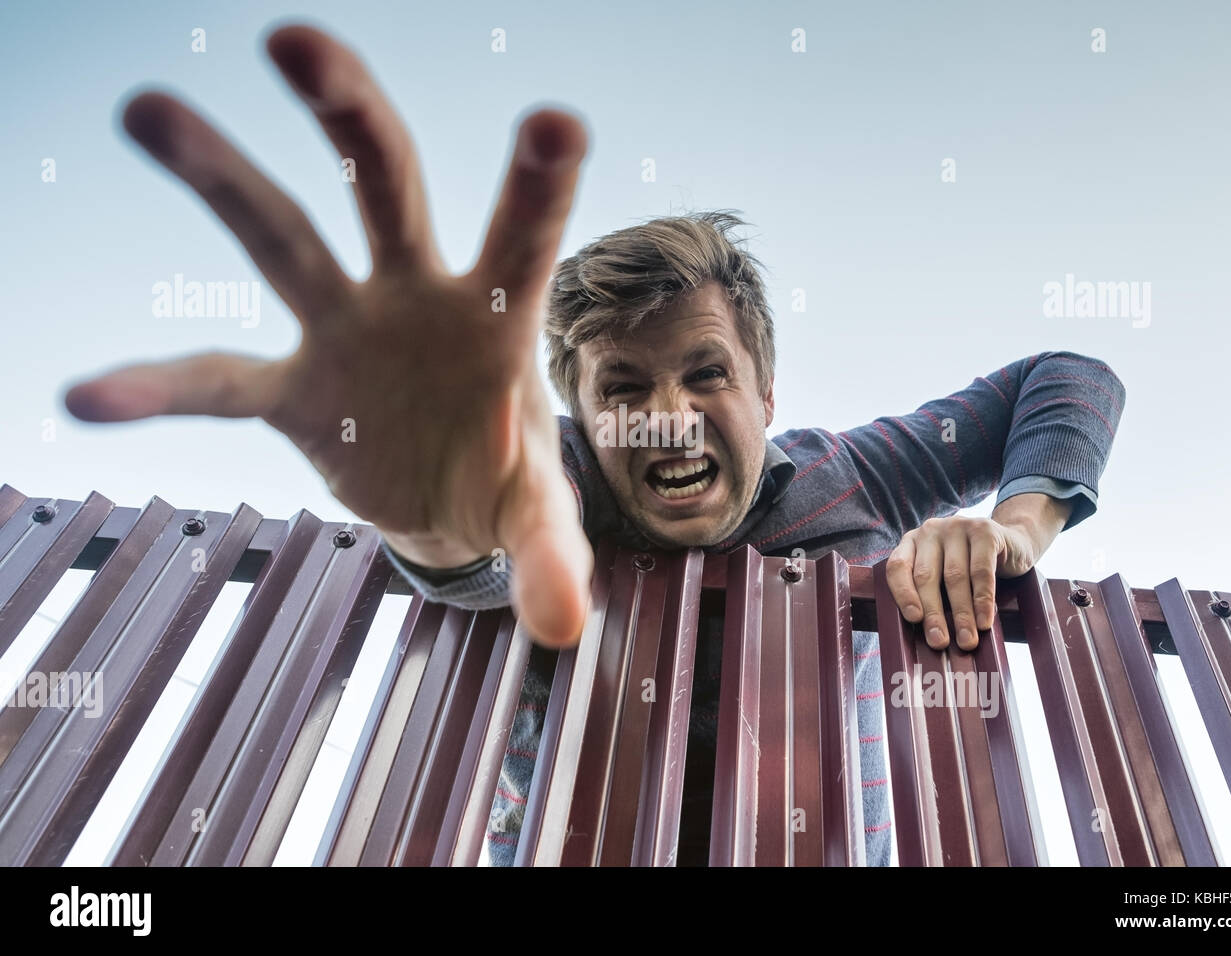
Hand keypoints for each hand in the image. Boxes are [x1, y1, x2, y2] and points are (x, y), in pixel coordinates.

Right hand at [61, 24, 593, 649]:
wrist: (449, 499)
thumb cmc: (506, 480)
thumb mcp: (537, 515)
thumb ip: (553, 553)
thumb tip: (566, 626)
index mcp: (496, 315)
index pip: (522, 237)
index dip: (538, 183)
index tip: (557, 119)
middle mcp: (415, 295)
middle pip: (383, 184)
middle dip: (347, 115)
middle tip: (293, 38)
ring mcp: (344, 329)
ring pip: (279, 234)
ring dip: (217, 176)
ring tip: (146, 108)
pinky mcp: (291, 389)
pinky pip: (215, 381)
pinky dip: (158, 391)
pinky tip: (86, 401)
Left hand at [885, 515, 1040, 650]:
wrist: (1013, 544)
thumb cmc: (970, 567)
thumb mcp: (943, 574)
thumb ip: (930, 593)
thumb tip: (927, 635)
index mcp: (912, 542)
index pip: (898, 567)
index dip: (903, 594)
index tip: (914, 619)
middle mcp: (931, 531)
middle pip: (926, 576)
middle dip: (933, 613)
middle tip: (939, 642)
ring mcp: (957, 527)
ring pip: (955, 577)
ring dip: (961, 613)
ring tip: (966, 640)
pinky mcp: (985, 531)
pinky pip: (982, 572)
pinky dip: (983, 600)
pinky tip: (984, 621)